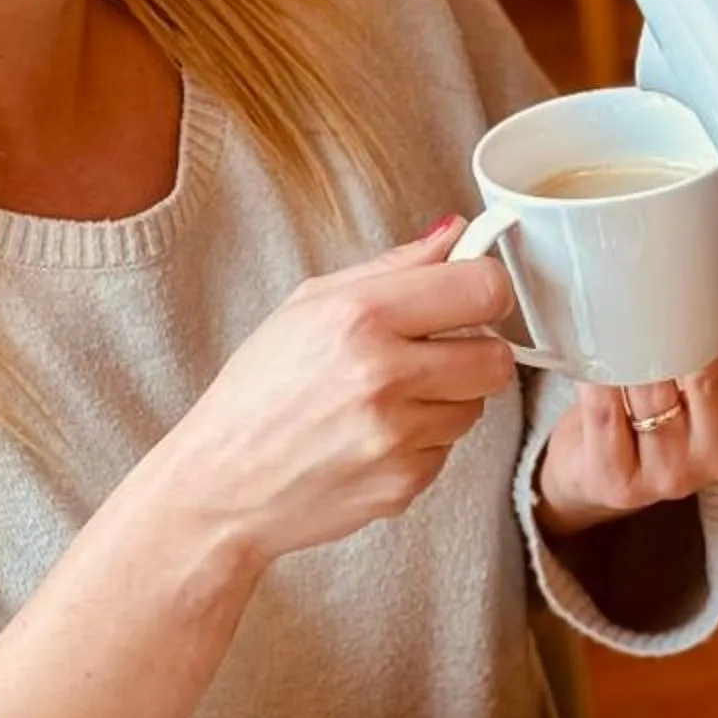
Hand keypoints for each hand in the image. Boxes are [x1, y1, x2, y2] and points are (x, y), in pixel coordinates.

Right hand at [160, 220, 517, 568]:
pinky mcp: (405, 483)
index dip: (486, 290)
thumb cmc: (258, 390)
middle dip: (475, 352)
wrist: (220, 484)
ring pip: (477, 407)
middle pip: (497, 357)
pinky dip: (422, 442)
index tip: (472, 297)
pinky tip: (373, 437)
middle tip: (434, 354)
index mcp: (360, 316)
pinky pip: (449, 450)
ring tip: (387, 399)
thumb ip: (394, 267)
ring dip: (447, 400)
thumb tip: (456, 233)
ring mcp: (397, 436)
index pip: (483, 288)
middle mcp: (384, 375)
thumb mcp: (309, 305)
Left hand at [534, 274, 717, 542]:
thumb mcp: (710, 377)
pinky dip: (598, 374)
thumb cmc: (665, 410)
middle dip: (691, 327)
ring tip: (625, 302)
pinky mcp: (618, 480)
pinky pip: (605, 411)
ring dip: (635, 345)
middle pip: (711, 377)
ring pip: (652, 390)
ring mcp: (670, 472)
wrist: (607, 475)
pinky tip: (593, 346)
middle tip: (672, 280)